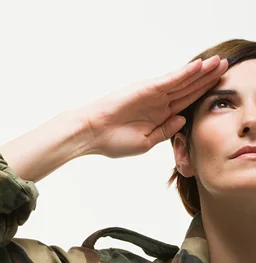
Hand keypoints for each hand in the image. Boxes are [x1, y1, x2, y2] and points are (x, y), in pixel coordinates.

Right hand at [80, 56, 228, 157]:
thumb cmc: (113, 141)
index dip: (203, 95)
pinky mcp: (145, 89)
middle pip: (188, 89)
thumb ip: (166, 131)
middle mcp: (158, 103)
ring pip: (182, 81)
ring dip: (200, 72)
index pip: (186, 103)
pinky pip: (169, 80)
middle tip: (225, 67)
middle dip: (207, 79)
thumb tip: (183, 119)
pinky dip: (183, 74)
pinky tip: (198, 67)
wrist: (93, 135)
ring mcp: (152, 95)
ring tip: (218, 62)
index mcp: (159, 117)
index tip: (220, 88)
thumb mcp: (146, 143)